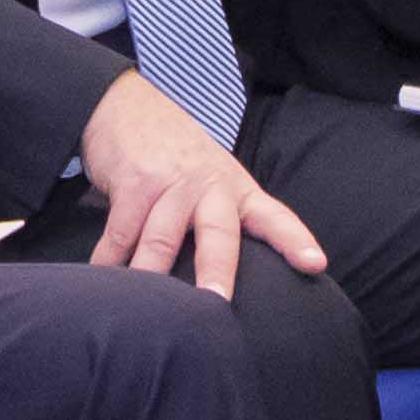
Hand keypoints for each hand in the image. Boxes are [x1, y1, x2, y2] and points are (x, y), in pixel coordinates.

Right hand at [80, 76, 324, 296]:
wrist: (126, 106)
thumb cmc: (176, 156)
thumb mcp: (212, 179)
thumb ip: (225, 220)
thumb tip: (230, 281)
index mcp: (235, 190)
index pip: (273, 217)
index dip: (294, 241)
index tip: (315, 264)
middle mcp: (208, 186)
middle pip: (218, 233)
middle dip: (218, 268)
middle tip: (217, 302)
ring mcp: (170, 183)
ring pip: (161, 240)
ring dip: (152, 276)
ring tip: (151, 313)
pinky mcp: (134, 183)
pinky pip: (121, 234)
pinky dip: (110, 261)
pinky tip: (104, 279)